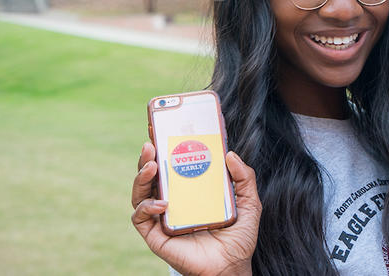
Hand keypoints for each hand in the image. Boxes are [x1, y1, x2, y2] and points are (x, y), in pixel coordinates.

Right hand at [131, 142, 261, 275]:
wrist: (231, 267)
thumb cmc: (238, 236)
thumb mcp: (248, 201)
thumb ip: (244, 177)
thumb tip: (230, 153)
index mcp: (191, 190)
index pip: (173, 164)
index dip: (164, 145)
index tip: (161, 126)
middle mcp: (173, 200)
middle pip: (152, 175)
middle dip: (147, 156)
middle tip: (151, 141)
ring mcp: (162, 217)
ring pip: (140, 192)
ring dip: (141, 176)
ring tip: (151, 165)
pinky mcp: (155, 235)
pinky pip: (140, 218)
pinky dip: (146, 207)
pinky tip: (161, 203)